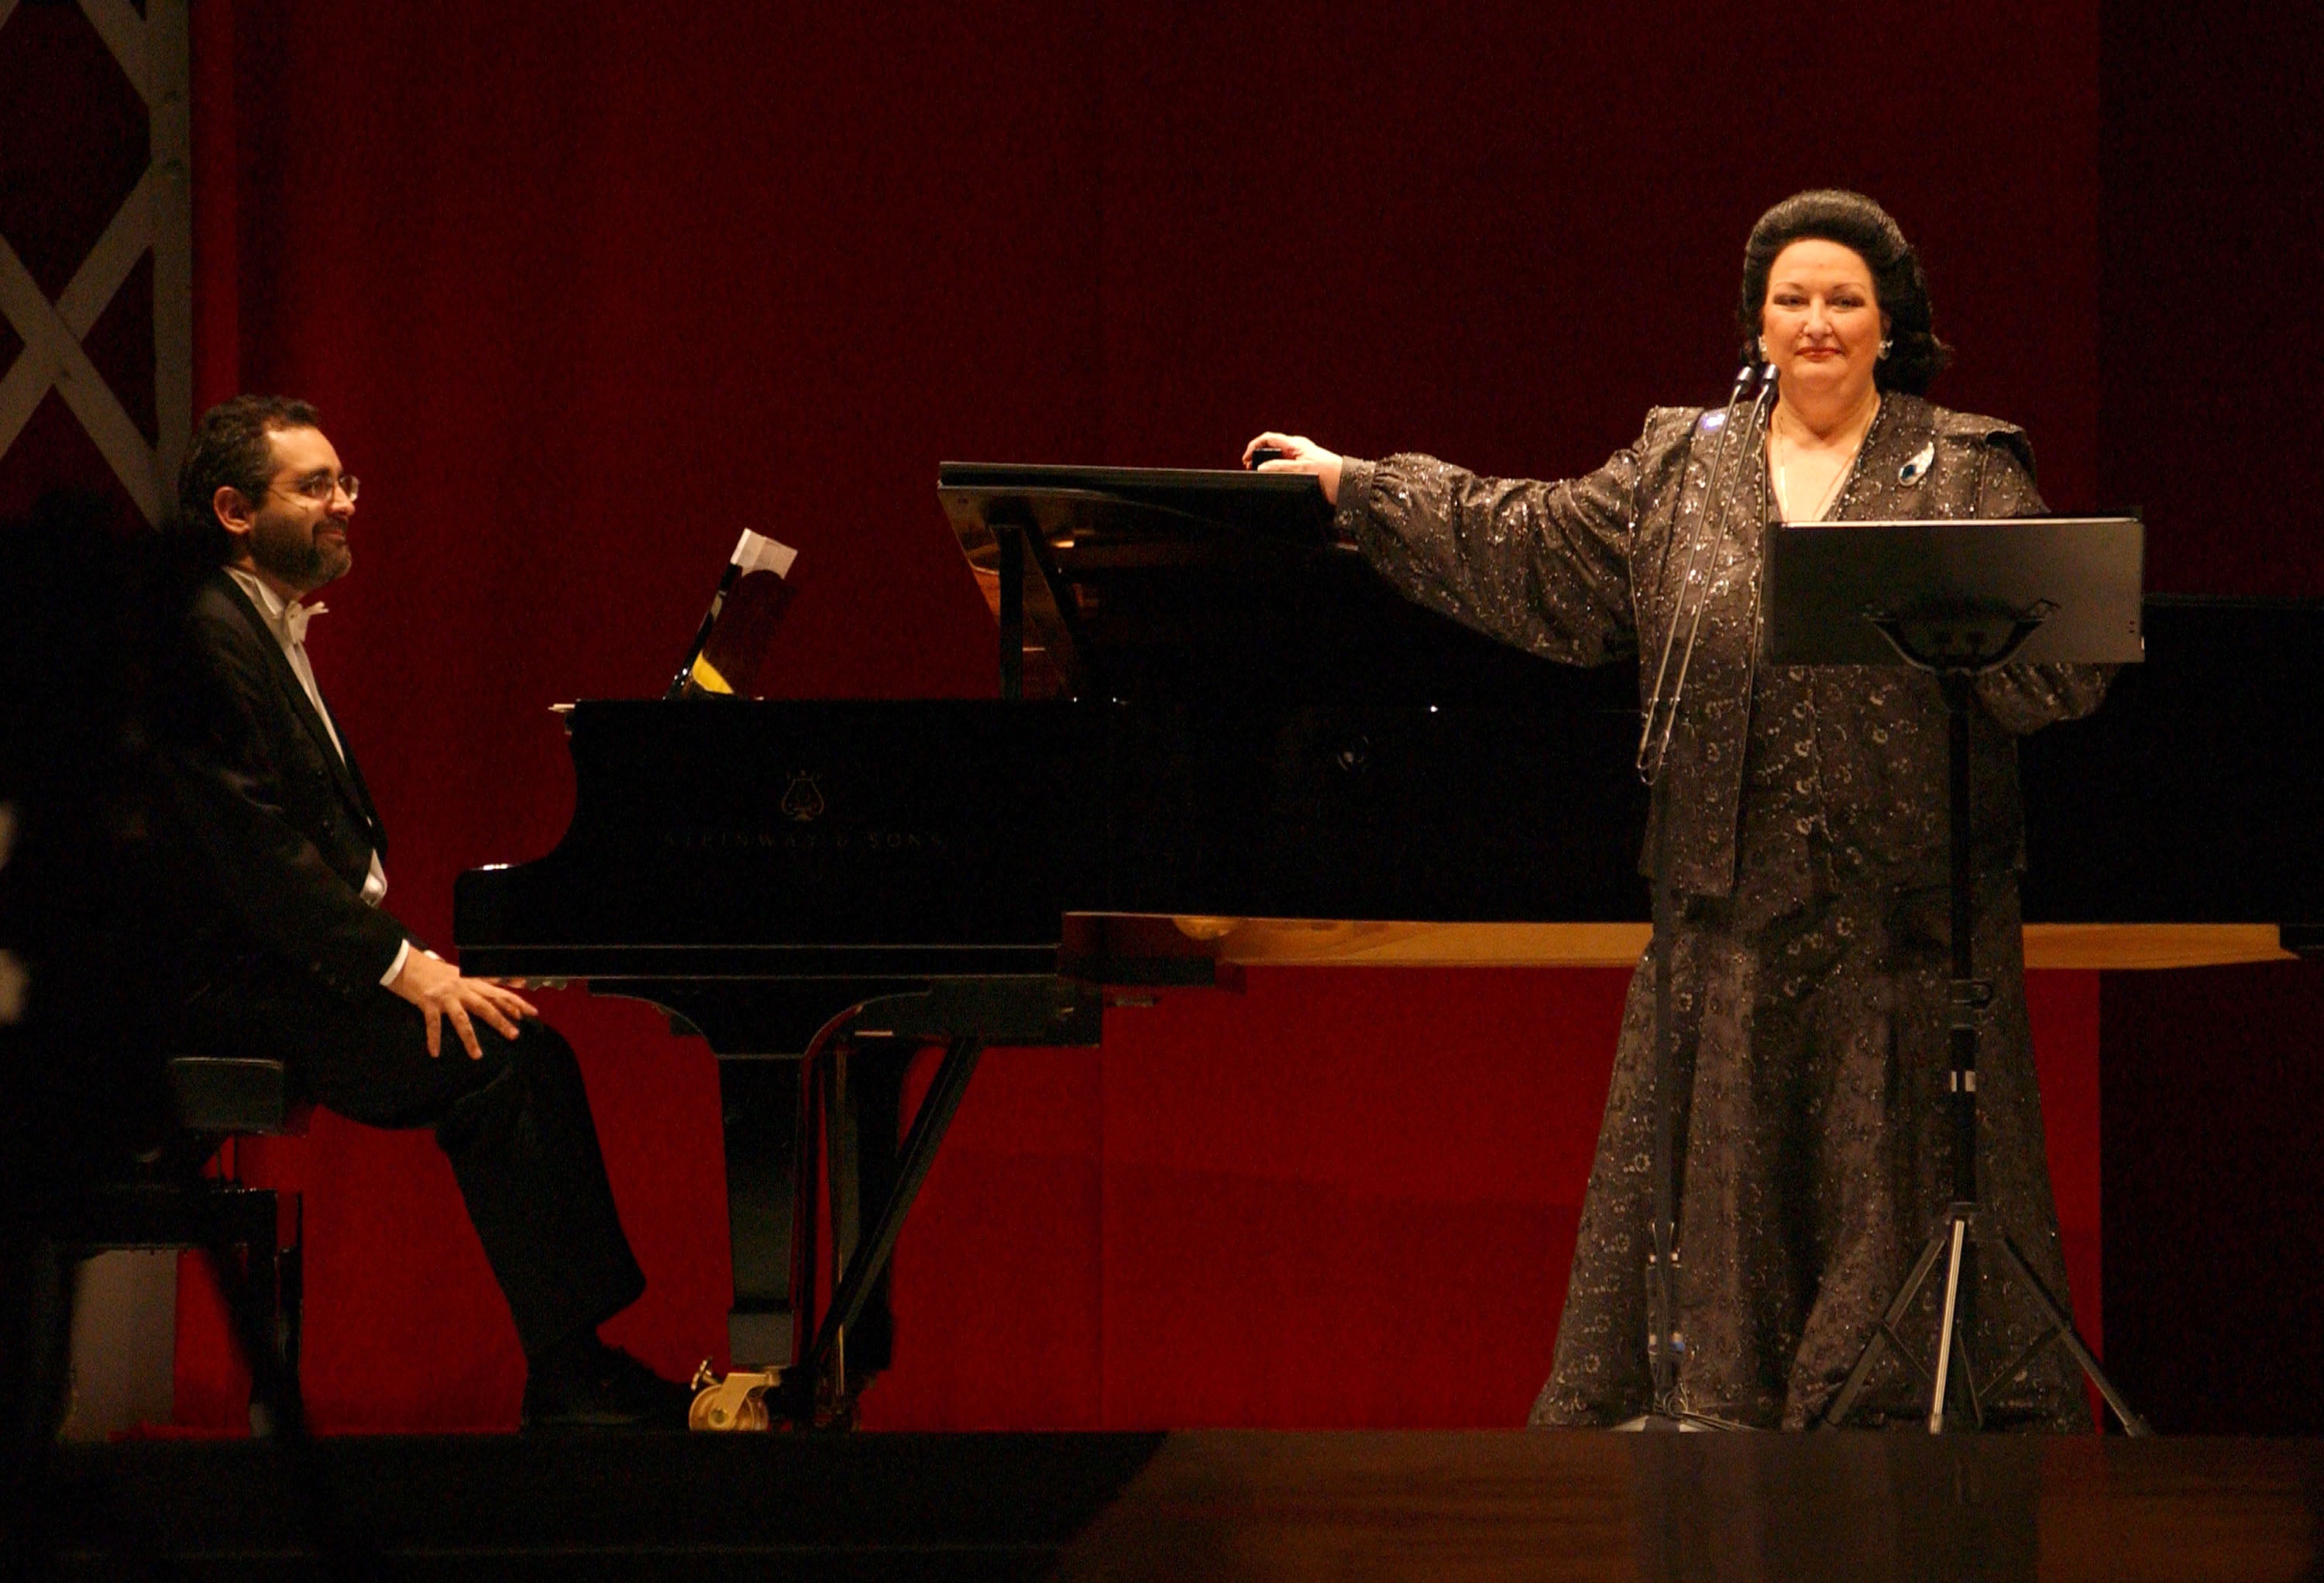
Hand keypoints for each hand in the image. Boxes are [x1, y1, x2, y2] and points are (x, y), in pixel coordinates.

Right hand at [388, 949, 538, 1059]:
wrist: (406, 963)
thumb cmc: (435, 971)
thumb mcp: (461, 973)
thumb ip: (483, 980)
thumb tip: (510, 981)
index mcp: (471, 981)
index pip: (498, 992)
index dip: (515, 1002)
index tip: (531, 1013)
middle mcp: (461, 988)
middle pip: (485, 1006)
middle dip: (501, 1020)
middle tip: (515, 1035)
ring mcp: (445, 996)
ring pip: (462, 1019)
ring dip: (470, 1038)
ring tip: (477, 1055)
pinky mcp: (427, 1002)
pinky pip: (433, 1024)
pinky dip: (434, 1039)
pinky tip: (435, 1053)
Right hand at [1242, 432, 1344, 506]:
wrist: (1348, 483)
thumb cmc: (1330, 473)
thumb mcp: (1302, 469)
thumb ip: (1280, 467)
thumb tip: (1261, 467)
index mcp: (1295, 444)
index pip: (1268, 438)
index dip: (1254, 446)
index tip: (1245, 459)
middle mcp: (1297, 449)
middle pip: (1271, 448)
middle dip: (1258, 456)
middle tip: (1250, 469)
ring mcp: (1300, 459)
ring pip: (1277, 459)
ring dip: (1267, 465)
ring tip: (1260, 475)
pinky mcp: (1304, 469)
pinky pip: (1285, 468)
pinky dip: (1275, 472)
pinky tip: (1273, 480)